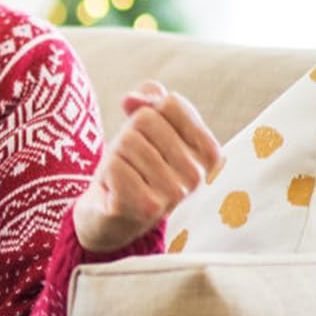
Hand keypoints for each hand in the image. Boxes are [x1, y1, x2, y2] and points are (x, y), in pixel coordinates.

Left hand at [72, 80, 222, 254]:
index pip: (171, 103)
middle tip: (131, 164)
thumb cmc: (133, 167)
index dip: (146, 114)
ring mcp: (174, 194)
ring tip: (124, 178)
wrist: (110, 216)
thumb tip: (133, 99)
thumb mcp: (143, 128)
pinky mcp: (145, 208)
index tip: (147, 141)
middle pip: (145, 120)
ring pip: (128, 141)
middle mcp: (198, 175)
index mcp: (209, 152)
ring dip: (115, 157)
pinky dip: (106, 174)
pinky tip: (115, 192)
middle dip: (127, 137)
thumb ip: (147, 101)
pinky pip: (113, 165)